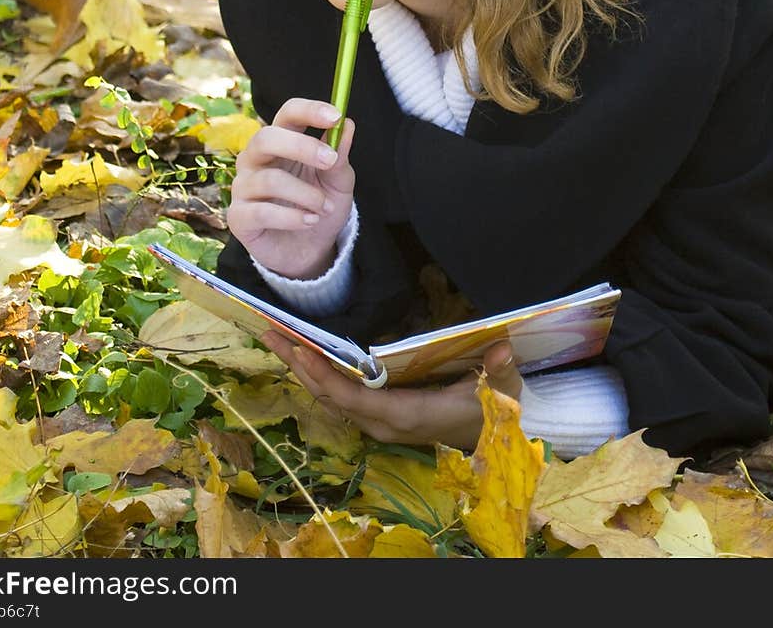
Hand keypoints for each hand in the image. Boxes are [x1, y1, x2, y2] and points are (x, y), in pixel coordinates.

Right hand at [225, 98, 355, 280]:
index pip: (287, 114)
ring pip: (269, 179)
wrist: (310, 250)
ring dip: (305, 194)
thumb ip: (339, 156)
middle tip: (331, 161)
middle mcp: (255, 160)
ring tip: (325, 207)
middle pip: (266, 138)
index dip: (309, 110)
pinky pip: (261, 212)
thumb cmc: (320, 207)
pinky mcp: (239, 217)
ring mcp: (243, 187)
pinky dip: (292, 217)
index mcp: (281, 142)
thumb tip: (347, 125)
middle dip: (301, 147)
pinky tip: (310, 221)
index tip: (335, 116)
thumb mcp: (338, 183)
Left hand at [262, 333, 522, 450]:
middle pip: (331, 396)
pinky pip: (341, 397)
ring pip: (332, 398)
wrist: (492, 440)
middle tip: (271, 333)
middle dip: (300, 365)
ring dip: (304, 369)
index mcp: (406, 416)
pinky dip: (320, 375)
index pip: (353, 398)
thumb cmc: (491, 413)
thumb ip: (499, 373)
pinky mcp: (379, 417)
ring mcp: (379, 423)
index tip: (299, 350)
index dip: (323, 375)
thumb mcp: (501, 394)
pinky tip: (306, 356)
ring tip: (279, 338)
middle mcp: (384, 424)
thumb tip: (500, 350)